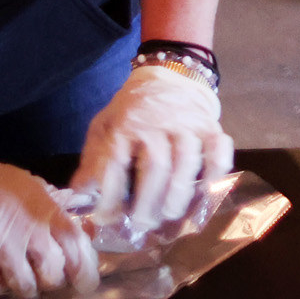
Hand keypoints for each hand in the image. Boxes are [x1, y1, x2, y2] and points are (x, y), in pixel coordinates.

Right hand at [0, 126, 98, 298]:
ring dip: (21, 287)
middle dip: (50, 281)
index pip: (77, 246)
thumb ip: (52, 205)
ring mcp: (2, 247)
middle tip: (41, 277)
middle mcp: (29, 231)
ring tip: (14, 278)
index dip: (85, 269)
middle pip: (53, 274)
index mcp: (45, 210)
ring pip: (24, 286)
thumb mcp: (28, 184)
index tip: (83, 283)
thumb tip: (75, 223)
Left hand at [77, 64, 232, 227]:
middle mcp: (157, 124)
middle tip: (143, 223)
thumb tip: (80, 194)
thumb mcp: (105, 126)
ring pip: (186, 161)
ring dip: (179, 193)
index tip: (107, 218)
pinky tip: (206, 188)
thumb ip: (93, 159)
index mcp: (125, 125)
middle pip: (155, 166)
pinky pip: (219, 149)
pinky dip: (216, 170)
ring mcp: (187, 124)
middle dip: (149, 201)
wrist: (170, 75)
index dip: (110, 195)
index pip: (115, 164)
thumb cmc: (133, 108)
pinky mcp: (211, 126)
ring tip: (170, 214)